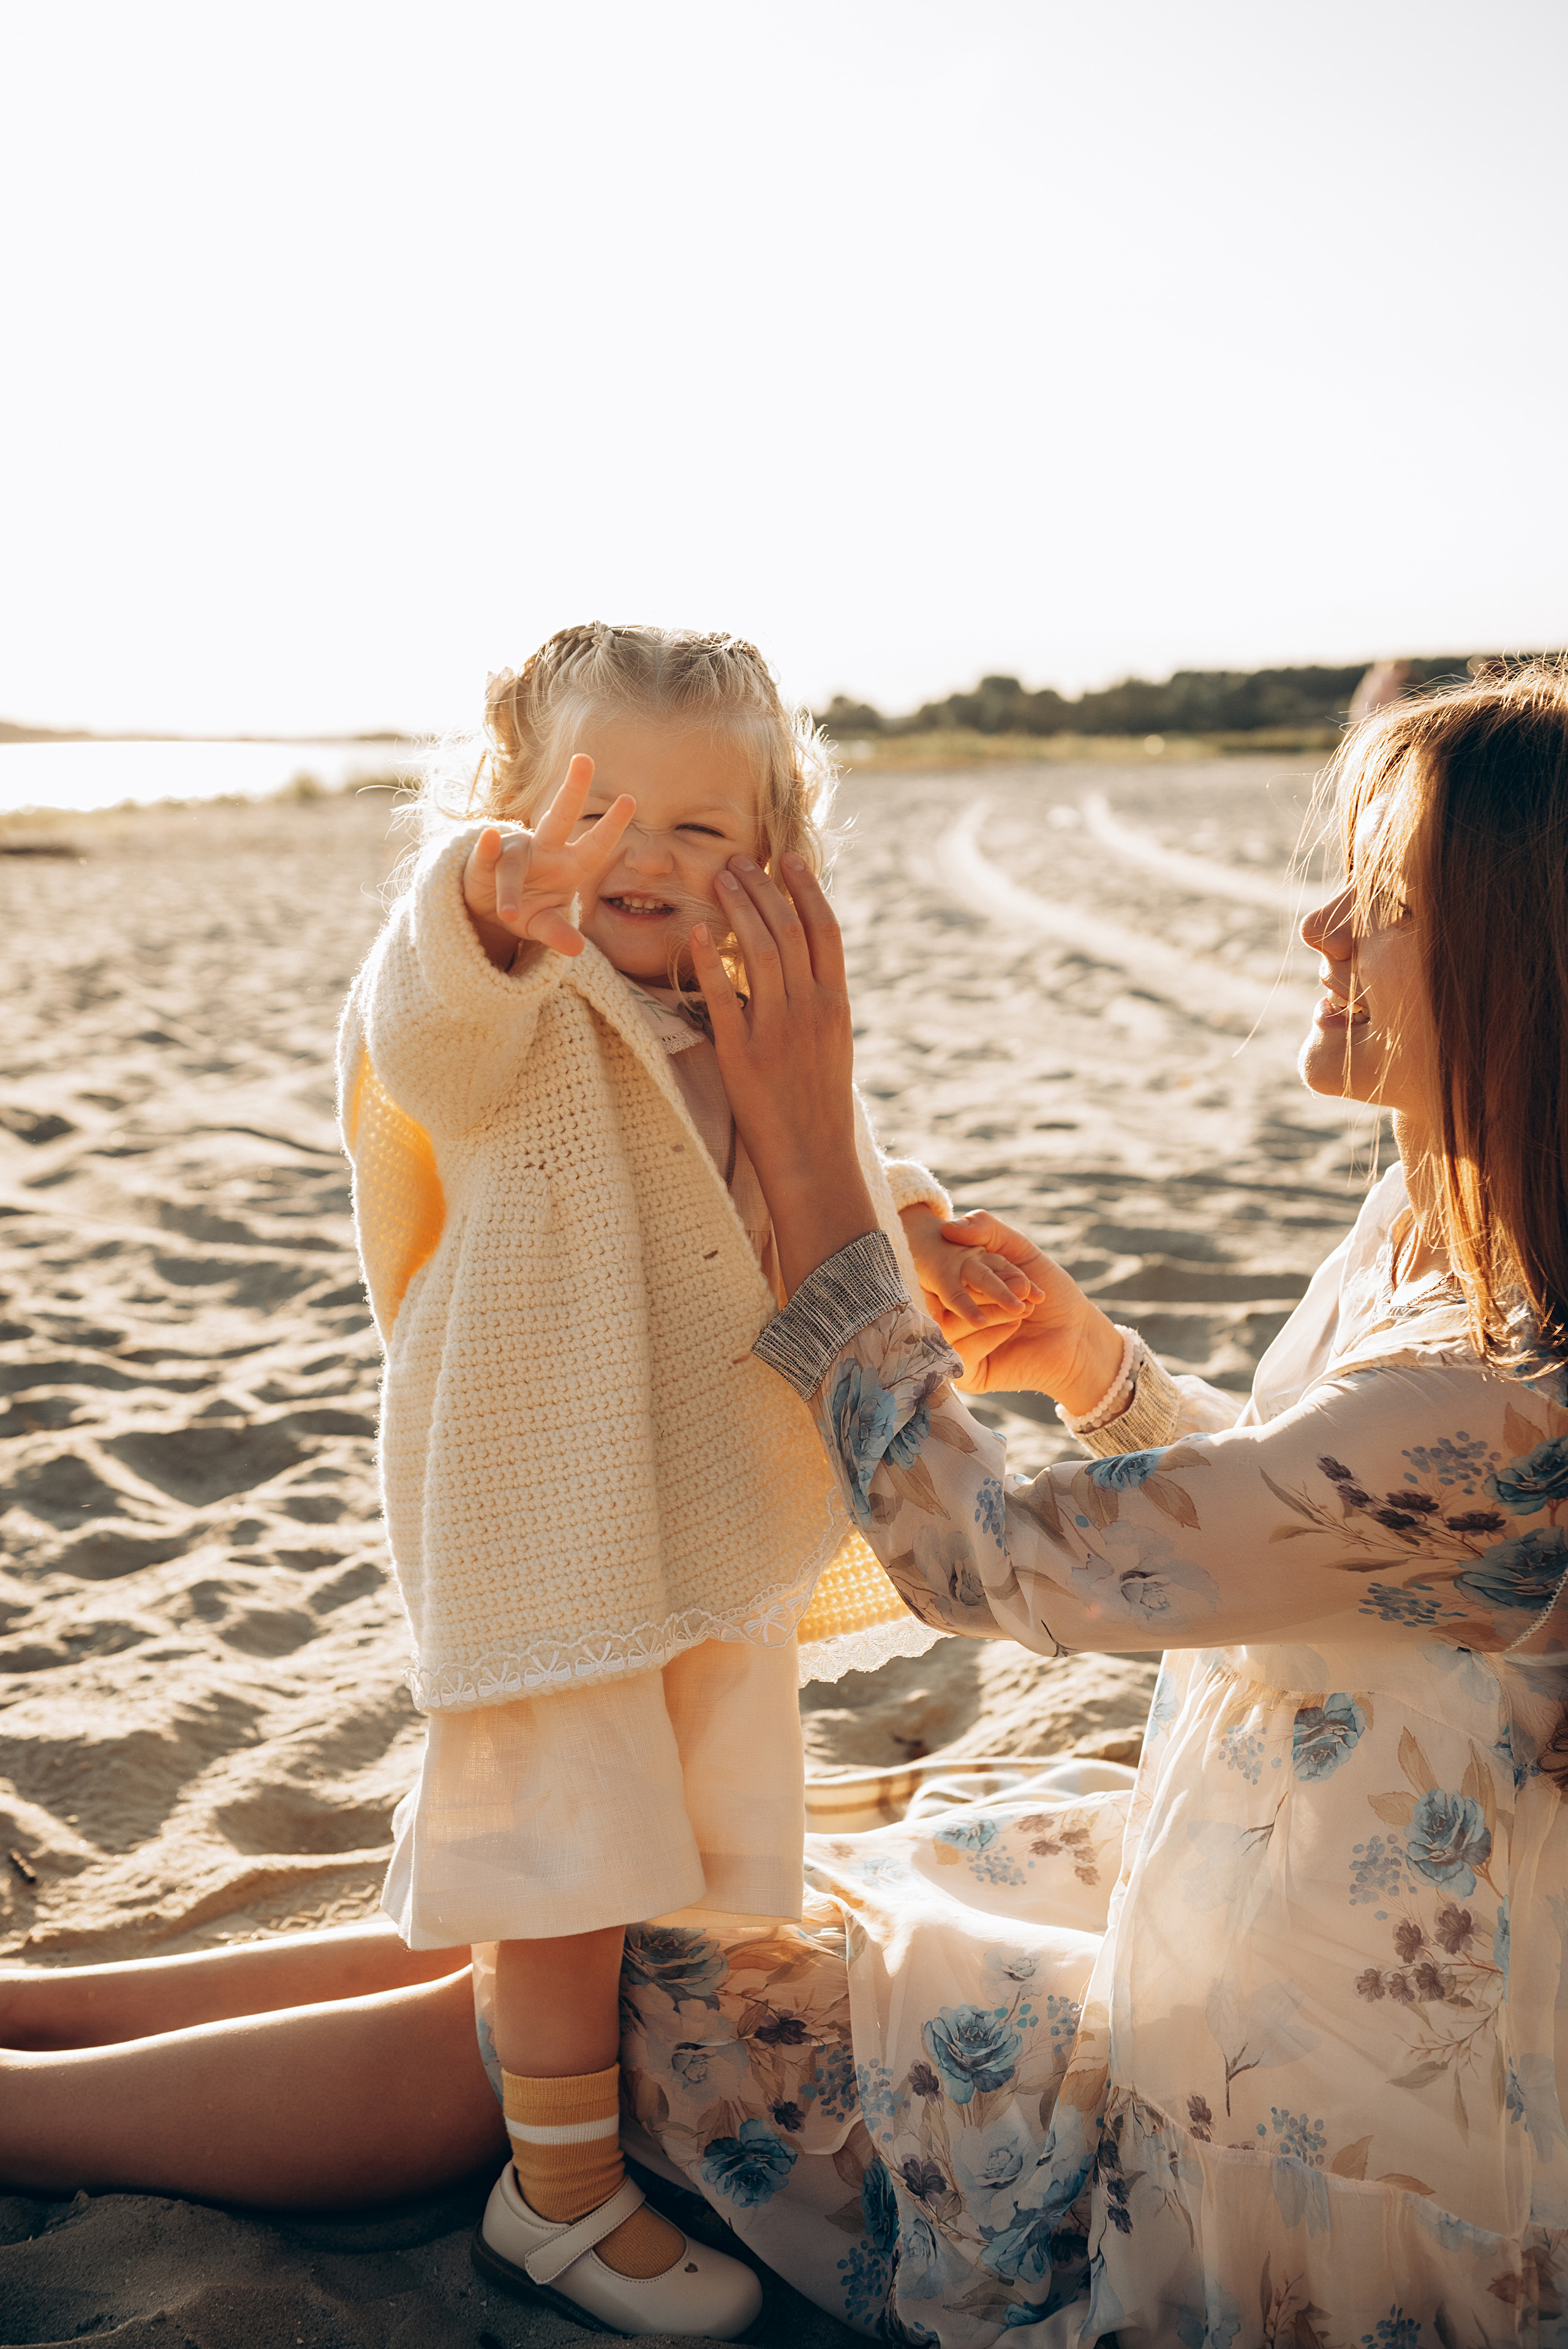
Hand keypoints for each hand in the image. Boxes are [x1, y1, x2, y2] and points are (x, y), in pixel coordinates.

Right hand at [462, 755, 634, 966]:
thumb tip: (577, 949)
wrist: (488, 910)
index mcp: (568, 866)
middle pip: (560, 816)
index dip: (612, 825)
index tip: (630, 799)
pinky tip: (488, 839)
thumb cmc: (527, 911)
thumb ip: (558, 934)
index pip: (595, 845)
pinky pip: (486, 856)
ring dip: (511, 882)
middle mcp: (544, 851)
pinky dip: (486, 849)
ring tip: (509, 912)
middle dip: (572, 789)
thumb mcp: (543, 925)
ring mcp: (515, 853)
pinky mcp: (484, 862)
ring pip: (515, 856)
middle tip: (585, 758)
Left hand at [689, 853, 877, 1294]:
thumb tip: (802, 968)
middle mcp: (811, 1008)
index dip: (806, 889)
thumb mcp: (831, 1045)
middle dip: (764, 887)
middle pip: (790, 929)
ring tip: (720, 879)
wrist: (813, 1159)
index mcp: (835, 1004)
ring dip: (739, 908)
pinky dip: (708, 961)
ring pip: (761, 951)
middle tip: (739, 860)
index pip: (825, 930)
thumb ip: (818, 1003)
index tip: (787, 860)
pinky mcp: (743, 1054)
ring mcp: (778, 1029)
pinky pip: (724, 997)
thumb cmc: (818, 1105)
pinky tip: (693, 932)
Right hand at [920, 1210, 1122, 1413]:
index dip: (965, 1263)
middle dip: (982, 1290)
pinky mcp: (968, 1372)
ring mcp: (958, 1344)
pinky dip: (985, 1335)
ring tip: (1019, 1310)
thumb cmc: (1053, 1293)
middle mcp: (952, 1315)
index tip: (998, 1263)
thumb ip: (987, 1229)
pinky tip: (1013, 1326)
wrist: (1079, 1335)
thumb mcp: (1019, 1251)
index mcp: (959, 1287)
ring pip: (946, 1326)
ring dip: (986, 1311)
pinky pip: (958, 1352)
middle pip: (939, 1299)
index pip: (941, 1273)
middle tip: (1018, 1289)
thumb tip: (948, 1229)